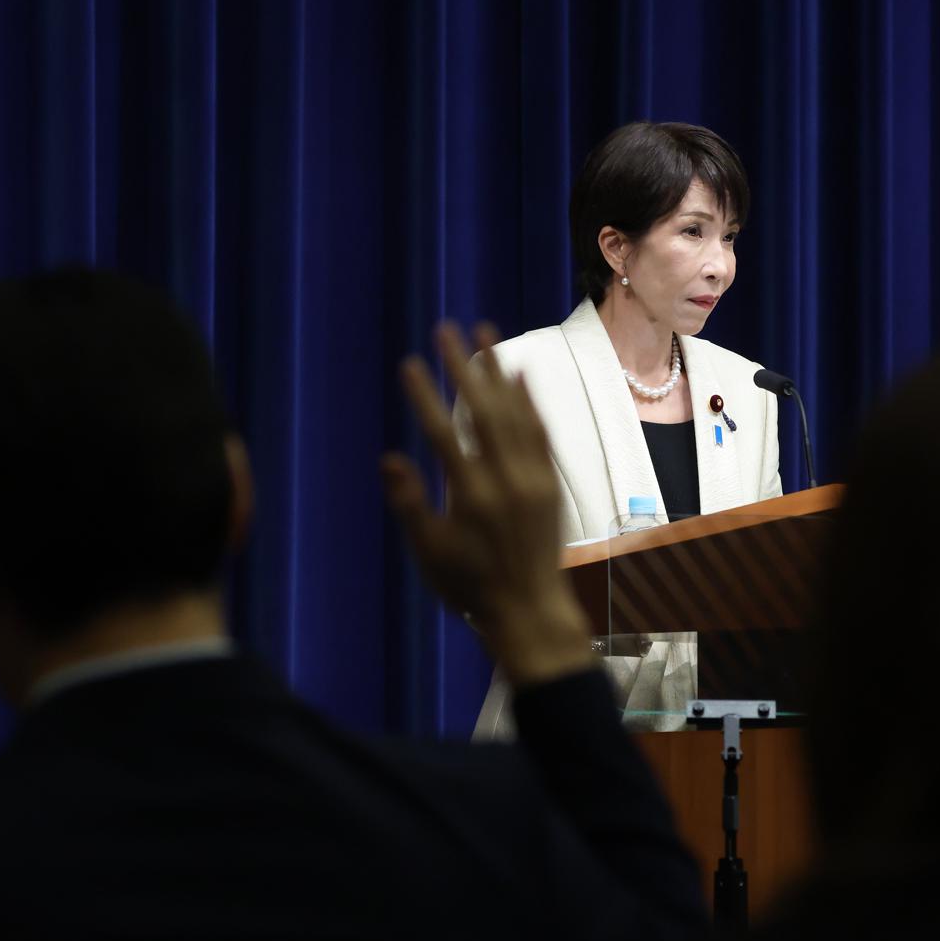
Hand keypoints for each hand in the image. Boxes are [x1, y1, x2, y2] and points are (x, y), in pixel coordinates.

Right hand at [383, 321, 592, 684]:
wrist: (530, 612)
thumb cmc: (470, 587)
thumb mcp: (429, 552)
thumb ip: (409, 504)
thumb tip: (389, 457)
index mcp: (470, 497)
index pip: (442, 433)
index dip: (424, 396)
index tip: (409, 364)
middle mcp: (506, 481)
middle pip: (482, 410)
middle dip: (462, 366)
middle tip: (445, 328)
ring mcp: (533, 479)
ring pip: (515, 413)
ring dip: (498, 371)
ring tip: (484, 333)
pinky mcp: (550, 483)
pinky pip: (540, 432)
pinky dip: (529, 401)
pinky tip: (519, 374)